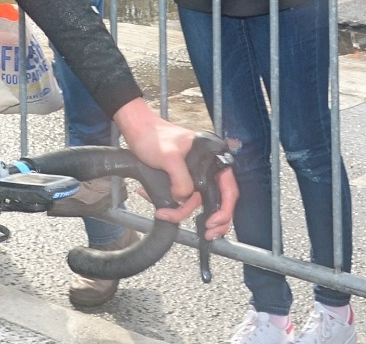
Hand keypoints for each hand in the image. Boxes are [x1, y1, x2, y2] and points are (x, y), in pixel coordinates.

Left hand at [112, 98, 235, 240]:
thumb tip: (184, 199)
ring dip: (180, 212)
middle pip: (216, 200)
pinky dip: (172, 206)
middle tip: (206, 234)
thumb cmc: (154, 136)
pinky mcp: (181, 180)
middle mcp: (207, 168)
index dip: (225, 210)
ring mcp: (194, 175)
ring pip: (196, 202)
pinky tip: (158, 206)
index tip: (212, 223)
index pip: (229, 189)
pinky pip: (182, 199)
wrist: (136, 130)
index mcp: (212, 159)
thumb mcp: (169, 157)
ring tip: (163, 214)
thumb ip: (181, 180)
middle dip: (211, 219)